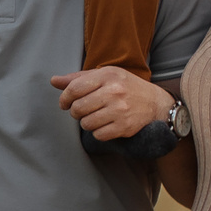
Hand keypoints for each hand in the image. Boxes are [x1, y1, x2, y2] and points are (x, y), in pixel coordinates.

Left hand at [51, 67, 174, 140]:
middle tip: (82, 111)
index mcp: (107, 75)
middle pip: (78, 108)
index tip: (64, 103)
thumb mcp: (105, 76)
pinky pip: (98, 135)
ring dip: (87, 123)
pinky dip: (98, 132)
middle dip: (75, 112)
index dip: (64, 98)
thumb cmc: (126, 87)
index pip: (74, 88)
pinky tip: (105, 125)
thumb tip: (54, 81)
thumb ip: (78, 78)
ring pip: (86, 123)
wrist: (156, 103)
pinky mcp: (124, 126)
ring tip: (95, 117)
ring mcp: (120, 110)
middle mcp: (114, 91)